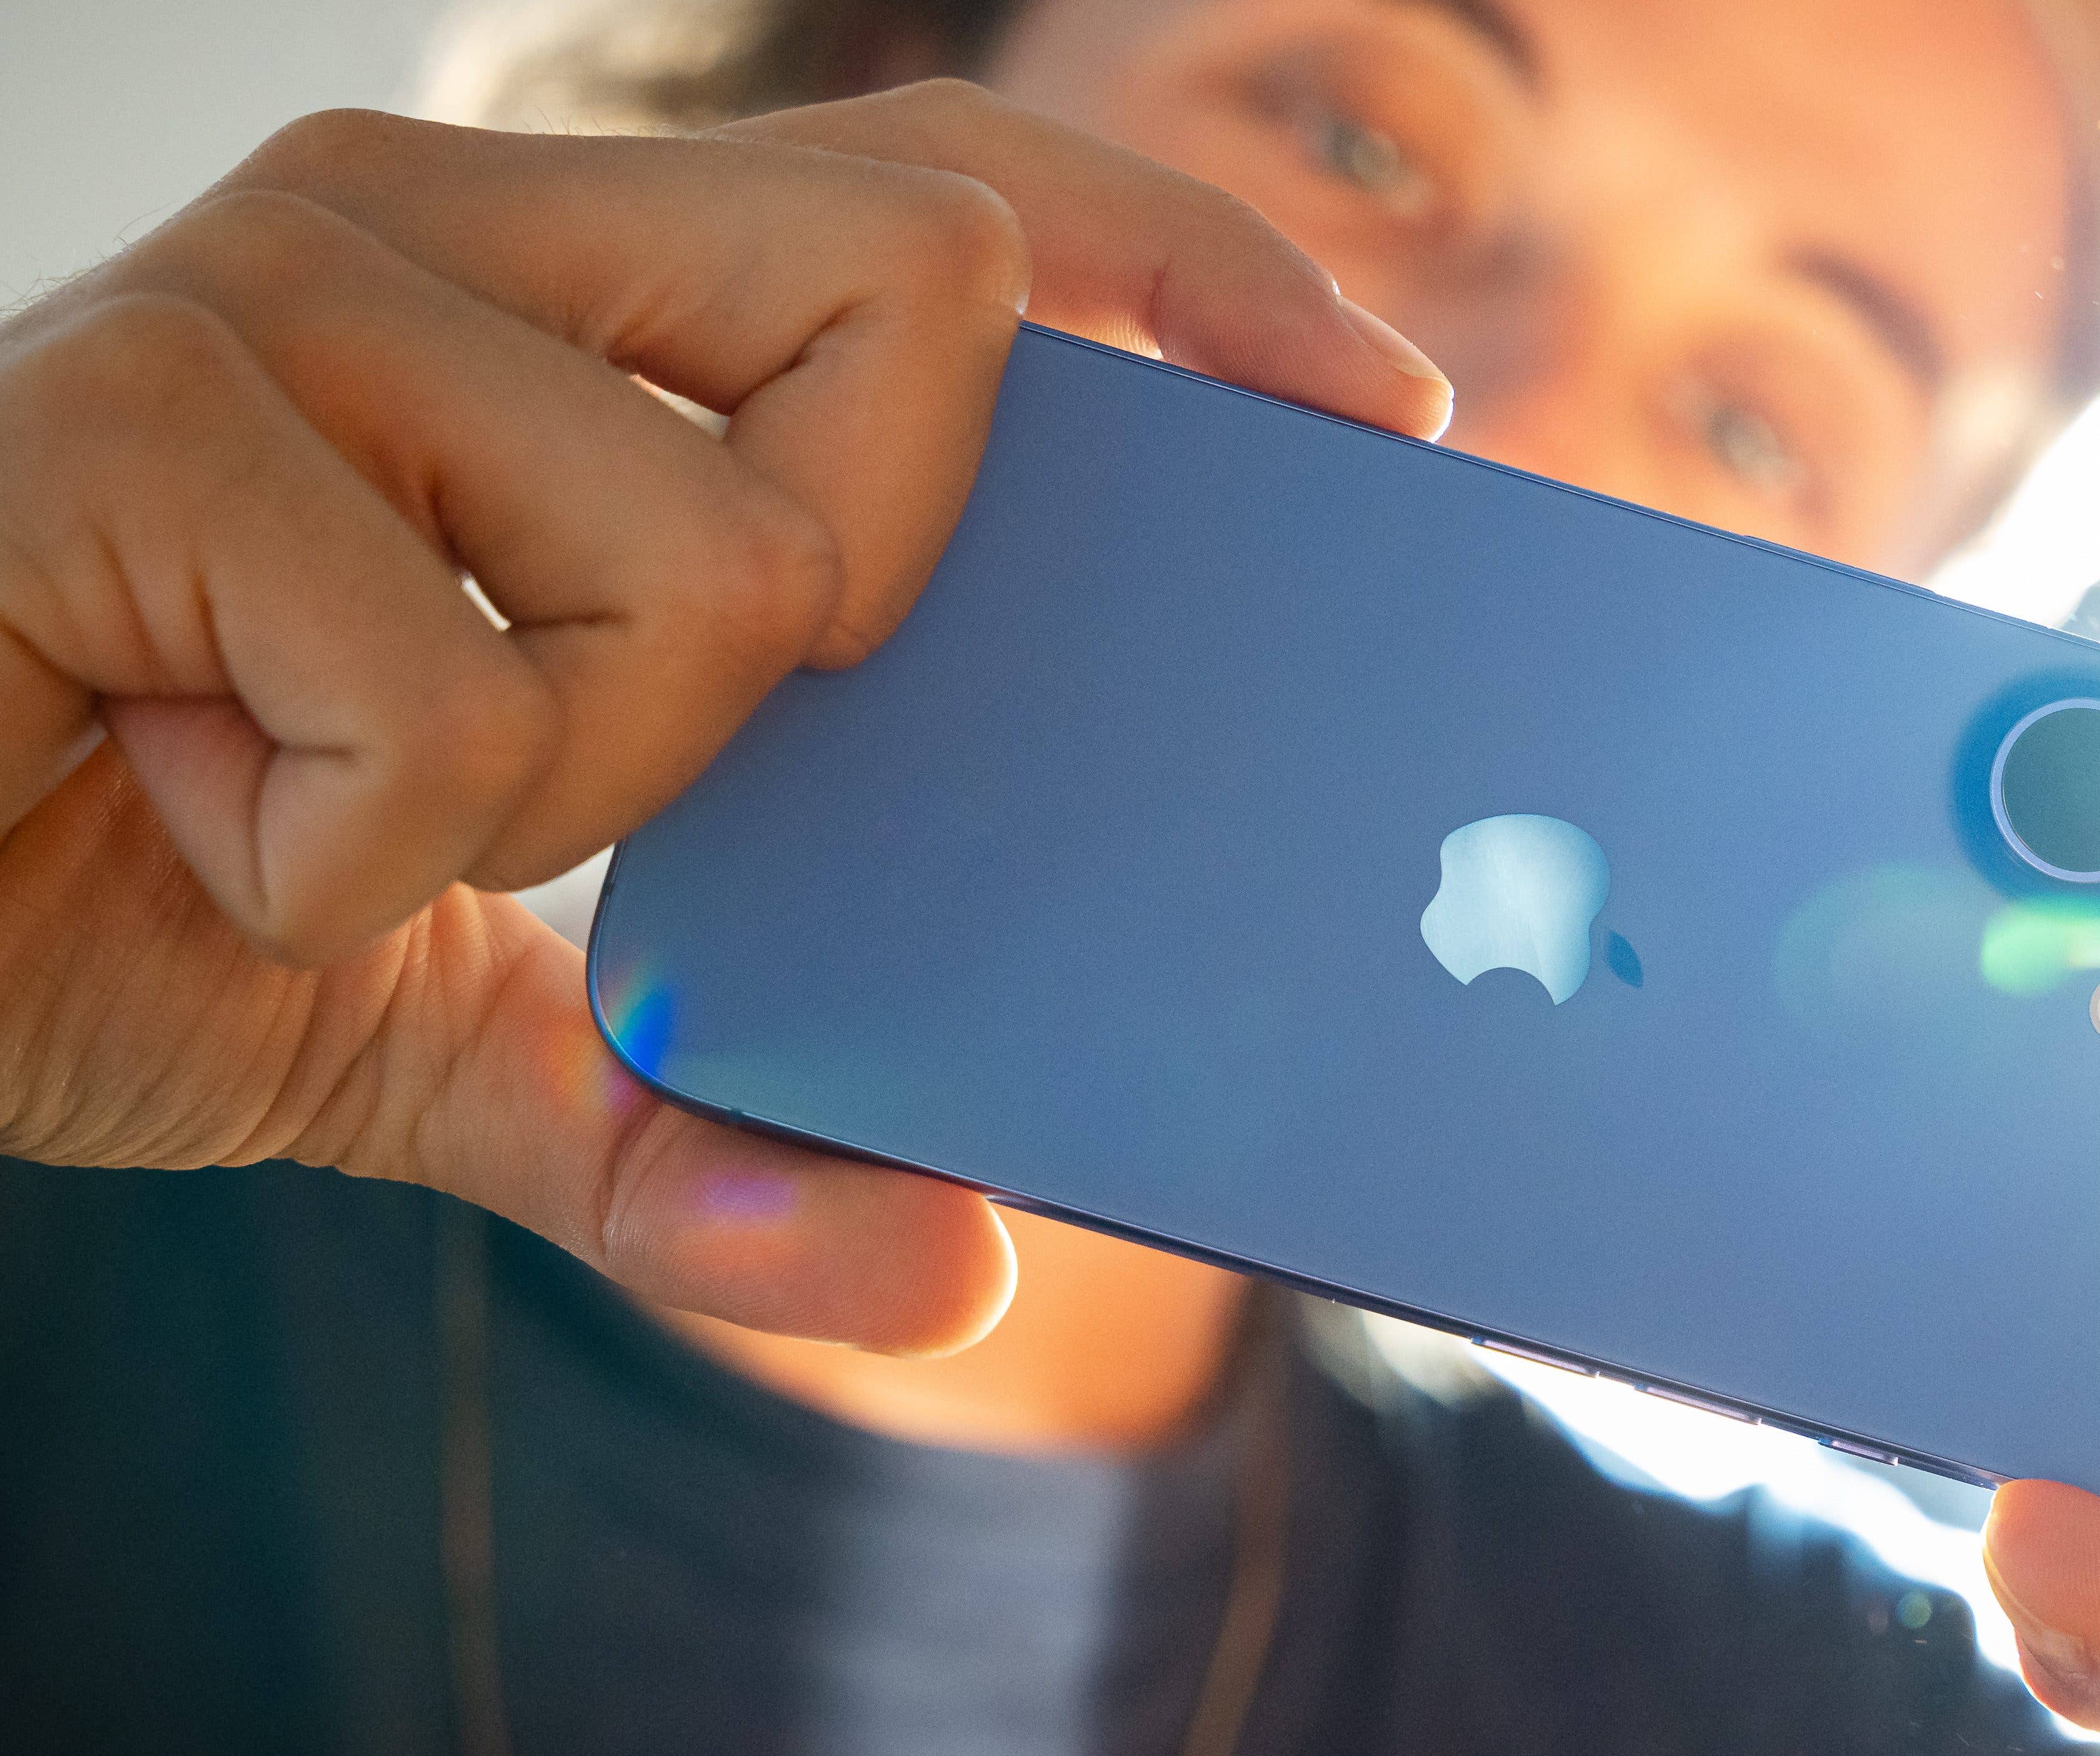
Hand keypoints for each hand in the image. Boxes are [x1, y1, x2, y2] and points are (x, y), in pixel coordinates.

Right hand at [0, 82, 1450, 1353]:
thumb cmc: (115, 869)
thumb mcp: (444, 1021)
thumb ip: (684, 1130)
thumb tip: (954, 1263)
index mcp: (560, 287)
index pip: (963, 193)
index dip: (1194, 271)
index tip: (1377, 409)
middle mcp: (451, 224)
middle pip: (919, 296)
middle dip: (867, 598)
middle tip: (652, 735)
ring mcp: (294, 295)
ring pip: (716, 564)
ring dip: (564, 785)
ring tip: (337, 792)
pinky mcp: (142, 417)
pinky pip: (457, 702)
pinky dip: (344, 847)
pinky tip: (198, 797)